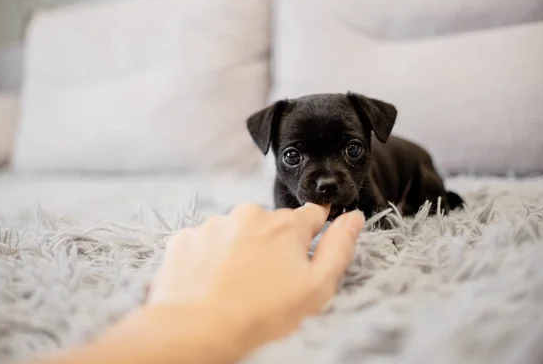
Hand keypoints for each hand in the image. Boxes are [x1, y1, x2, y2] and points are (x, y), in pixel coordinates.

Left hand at [147, 203, 364, 351]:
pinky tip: (213, 280)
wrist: (199, 328)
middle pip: (272, 224)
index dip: (313, 232)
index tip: (304, 249)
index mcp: (287, 225)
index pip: (312, 214)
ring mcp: (216, 224)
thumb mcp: (317, 287)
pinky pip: (207, 241)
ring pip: (238, 231)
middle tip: (269, 279)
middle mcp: (250, 215)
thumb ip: (339, 247)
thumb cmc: (262, 314)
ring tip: (238, 283)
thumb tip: (353, 218)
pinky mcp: (188, 237)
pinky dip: (212, 256)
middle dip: (274, 244)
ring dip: (241, 248)